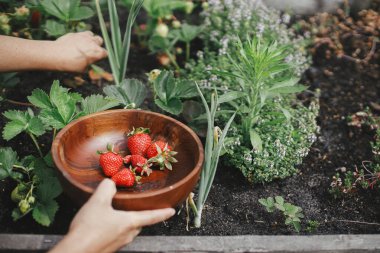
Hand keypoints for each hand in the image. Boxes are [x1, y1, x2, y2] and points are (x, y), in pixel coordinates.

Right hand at [50, 179, 174, 252]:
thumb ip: (107, 188)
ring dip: (126, 222)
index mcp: (130, 222)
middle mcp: (128, 235)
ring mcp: (119, 243)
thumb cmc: (89, 227)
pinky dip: (115, 228)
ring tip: (118, 213)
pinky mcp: (109, 248)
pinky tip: (104, 224)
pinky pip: (117, 236)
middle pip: (140, 223)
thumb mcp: (97, 201)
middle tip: (140, 207)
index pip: (152, 216)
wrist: (76, 251)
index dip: (163, 213)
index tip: (172, 211)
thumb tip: (111, 182)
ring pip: (128, 230)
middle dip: (141, 216)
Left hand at [52, 31, 107, 71]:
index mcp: (97, 52)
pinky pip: (81, 34)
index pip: (105, 53)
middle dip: (97, 45)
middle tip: (91, 51)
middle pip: (100, 41)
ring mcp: (84, 36)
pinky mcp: (75, 33)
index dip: (101, 56)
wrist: (56, 55)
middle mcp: (93, 42)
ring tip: (84, 45)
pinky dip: (81, 37)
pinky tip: (76, 43)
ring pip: (91, 35)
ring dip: (90, 39)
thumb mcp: (83, 70)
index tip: (97, 59)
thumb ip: (90, 66)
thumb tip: (91, 67)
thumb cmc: (71, 65)